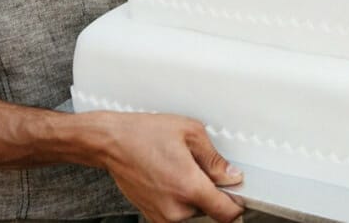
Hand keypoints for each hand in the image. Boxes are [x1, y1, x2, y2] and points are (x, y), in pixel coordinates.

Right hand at [103, 113, 243, 222]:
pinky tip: (170, 176)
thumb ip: (215, 160)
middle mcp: (175, 208)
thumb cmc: (144, 134)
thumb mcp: (190, 133)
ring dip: (195, 196)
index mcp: (189, 188)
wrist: (111, 142)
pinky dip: (179, 198)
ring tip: (180, 169)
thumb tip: (232, 175)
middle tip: (200, 168)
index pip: (227, 213)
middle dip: (212, 192)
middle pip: (210, 211)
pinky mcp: (151, 215)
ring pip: (194, 212)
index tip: (237, 192)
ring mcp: (161, 215)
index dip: (236, 203)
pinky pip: (177, 212)